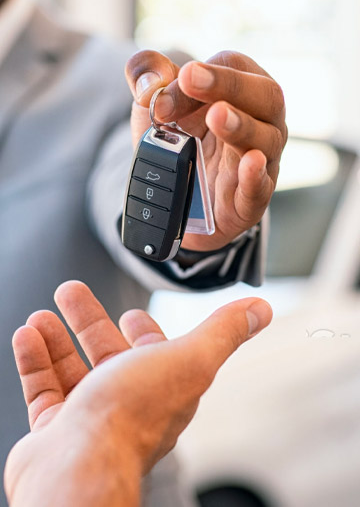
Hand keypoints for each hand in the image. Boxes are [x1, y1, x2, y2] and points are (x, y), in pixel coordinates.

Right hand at [5, 281, 271, 506]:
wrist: (78, 467)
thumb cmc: (132, 416)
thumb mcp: (188, 358)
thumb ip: (222, 332)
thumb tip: (259, 309)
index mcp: (161, 387)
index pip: (154, 354)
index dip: (144, 332)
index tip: (130, 313)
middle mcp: (126, 403)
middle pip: (105, 353)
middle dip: (88, 321)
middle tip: (70, 293)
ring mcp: (89, 418)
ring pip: (71, 369)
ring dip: (57, 338)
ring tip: (42, 314)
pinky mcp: (55, 431)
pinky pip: (42, 389)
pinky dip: (35, 361)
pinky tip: (27, 337)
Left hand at [126, 50, 286, 251]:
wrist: (175, 194)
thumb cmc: (177, 138)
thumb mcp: (154, 102)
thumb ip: (146, 75)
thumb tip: (151, 83)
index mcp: (242, 88)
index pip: (234, 67)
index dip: (206, 72)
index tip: (178, 80)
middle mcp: (261, 121)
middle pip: (266, 96)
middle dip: (229, 85)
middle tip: (192, 80)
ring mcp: (262, 161)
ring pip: (266, 140)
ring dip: (241, 126)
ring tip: (216, 117)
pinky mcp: (251, 200)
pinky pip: (261, 188)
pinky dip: (255, 176)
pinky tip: (250, 162)